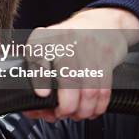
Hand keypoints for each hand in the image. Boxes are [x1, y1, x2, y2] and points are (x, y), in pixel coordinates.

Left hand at [24, 8, 138, 121]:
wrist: (102, 23)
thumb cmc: (68, 42)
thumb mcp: (45, 48)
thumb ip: (36, 75)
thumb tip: (32, 109)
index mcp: (43, 38)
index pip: (38, 57)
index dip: (40, 79)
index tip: (42, 95)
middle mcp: (64, 40)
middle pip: (68, 79)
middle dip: (66, 106)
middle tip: (62, 114)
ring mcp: (87, 47)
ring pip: (88, 88)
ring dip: (83, 109)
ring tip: (77, 115)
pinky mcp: (106, 57)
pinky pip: (104, 88)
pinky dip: (98, 105)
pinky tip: (92, 110)